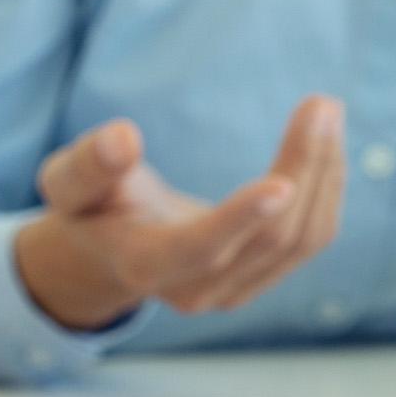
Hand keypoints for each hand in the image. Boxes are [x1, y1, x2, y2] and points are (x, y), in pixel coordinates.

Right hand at [13, 95, 345, 330]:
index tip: (282, 183)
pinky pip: (309, 240)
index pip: (200, 248)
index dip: (240, 219)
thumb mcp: (69, 181)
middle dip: (303, 168)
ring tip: (326, 112)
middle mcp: (196, 290)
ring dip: (324, 174)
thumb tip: (123, 136)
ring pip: (301, 240)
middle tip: (322, 104)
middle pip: (269, 238)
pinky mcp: (259, 280)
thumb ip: (89, 163)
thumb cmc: (91, 206)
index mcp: (146, 264)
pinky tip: (325, 146)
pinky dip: (325, 189)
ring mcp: (233, 292)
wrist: (112, 251)